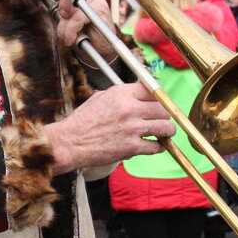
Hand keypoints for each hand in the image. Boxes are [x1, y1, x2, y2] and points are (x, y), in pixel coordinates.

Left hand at [41, 0, 116, 62]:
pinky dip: (74, 29)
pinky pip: (80, 16)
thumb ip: (60, 8)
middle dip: (62, 3)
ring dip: (67, 23)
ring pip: (72, 3)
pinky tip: (75, 37)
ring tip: (69, 34)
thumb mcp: (65, 19)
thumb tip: (57, 2)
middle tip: (63, 15)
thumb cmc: (81, 31)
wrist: (98, 48)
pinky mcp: (100, 7)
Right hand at [43, 83, 174, 173]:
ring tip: (163, 133)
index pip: (153, 90)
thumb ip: (123, 94)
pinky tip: (154, 145)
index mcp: (121, 93)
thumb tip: (141, 92)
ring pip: (165, 127)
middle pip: (163, 109)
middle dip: (163, 115)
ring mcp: (132, 128)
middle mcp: (129, 108)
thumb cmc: (83, 121)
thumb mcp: (101, 97)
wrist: (71, 143)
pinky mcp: (132, 147)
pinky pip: (156, 146)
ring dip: (166, 131)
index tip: (158, 103)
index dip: (158, 98)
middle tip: (160, 120)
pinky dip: (158, 147)